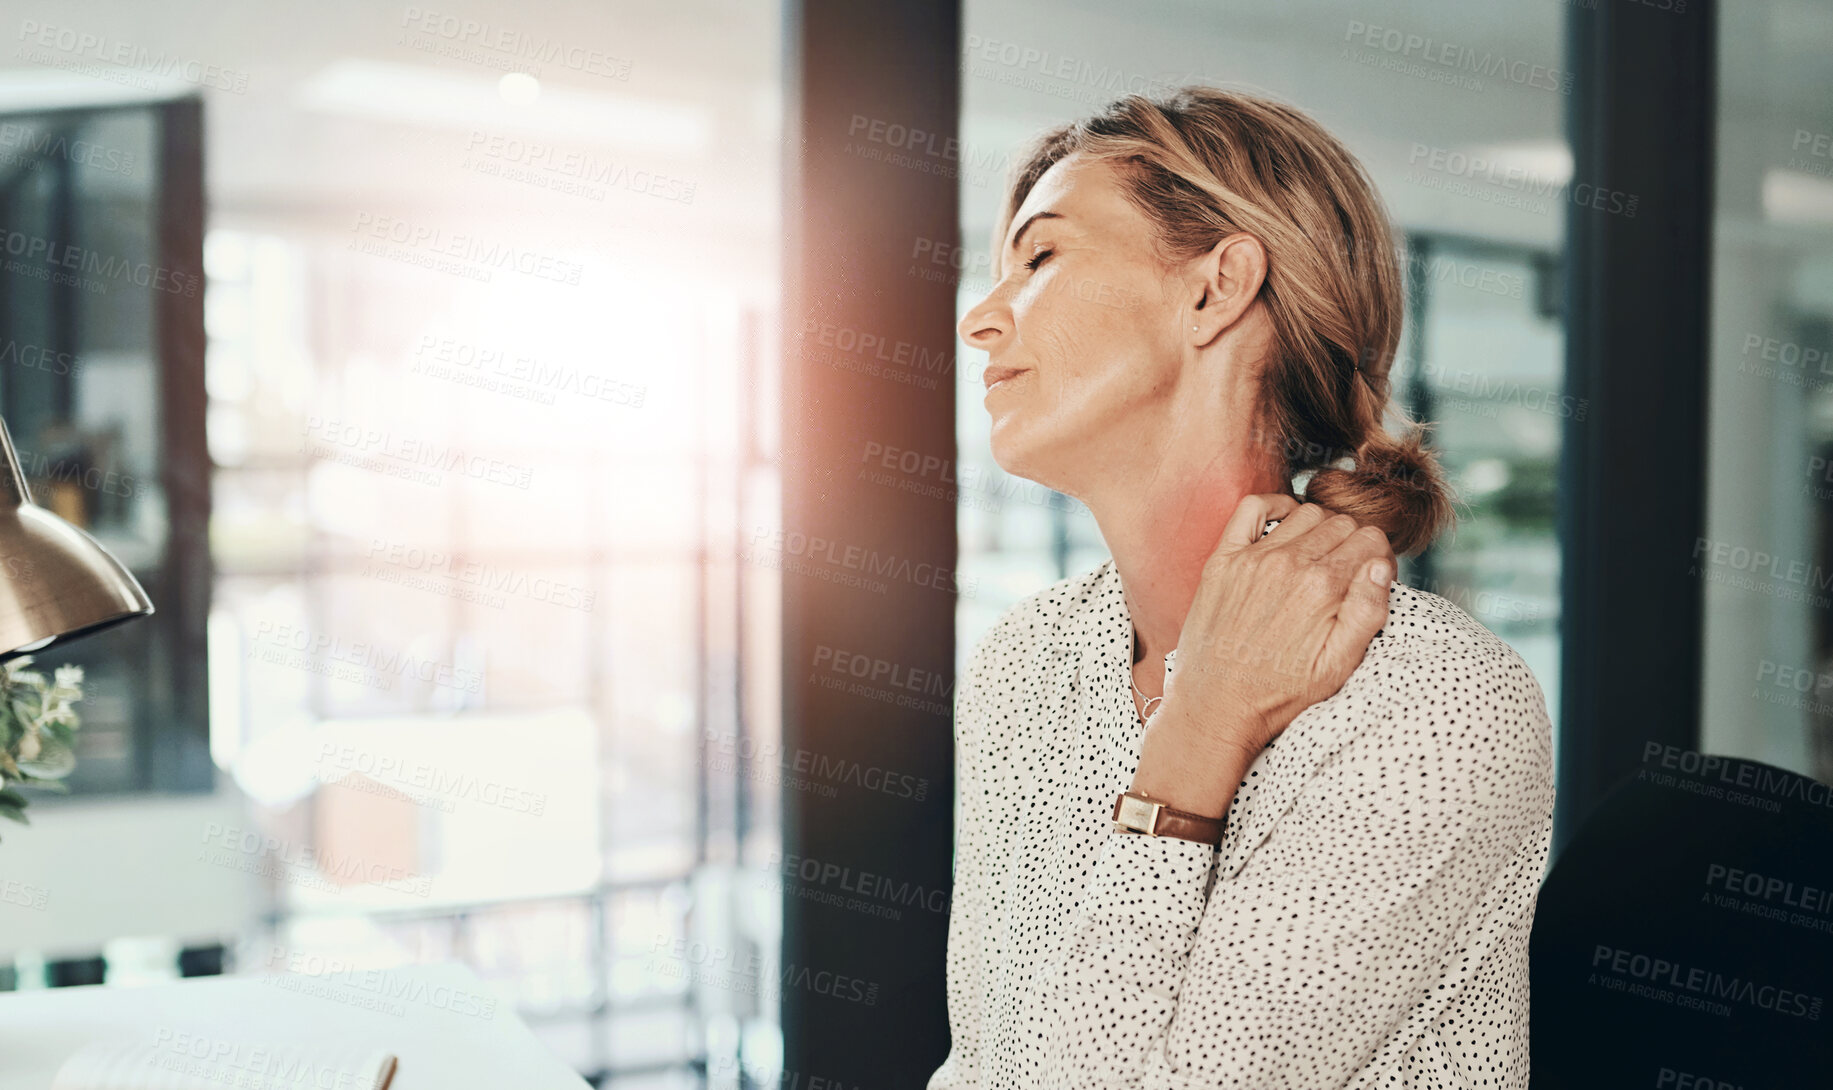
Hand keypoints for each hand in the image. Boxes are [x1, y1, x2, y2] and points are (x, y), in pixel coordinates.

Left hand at [1161, 494, 1394, 756]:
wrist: (1217, 706)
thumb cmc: (1281, 693)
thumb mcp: (1339, 666)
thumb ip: (1368, 612)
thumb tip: (1381, 567)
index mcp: (1323, 588)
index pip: (1371, 540)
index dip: (1378, 558)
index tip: (1369, 579)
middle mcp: (1289, 564)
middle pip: (1342, 524)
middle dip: (1352, 544)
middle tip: (1344, 575)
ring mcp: (1253, 558)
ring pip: (1306, 513)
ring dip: (1319, 528)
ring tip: (1316, 559)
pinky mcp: (1223, 559)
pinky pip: (1252, 507)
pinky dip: (1274, 506)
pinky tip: (1284, 527)